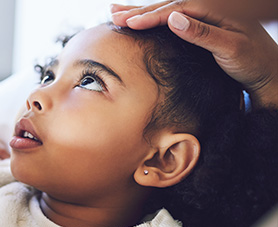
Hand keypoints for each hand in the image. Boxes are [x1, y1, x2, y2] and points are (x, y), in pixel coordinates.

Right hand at [110, 1, 277, 108]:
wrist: (268, 71)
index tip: (129, 23)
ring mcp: (203, 15)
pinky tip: (141, 16)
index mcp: (215, 9)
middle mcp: (208, 7)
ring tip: (115, 11)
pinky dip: (153, 17)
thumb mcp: (230, 48)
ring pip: (166, 10)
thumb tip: (173, 19)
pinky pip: (172, 17)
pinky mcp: (200, 26)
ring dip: (140, 11)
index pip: (176, 8)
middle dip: (138, 11)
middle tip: (113, 16)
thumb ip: (202, 33)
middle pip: (166, 5)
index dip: (150, 15)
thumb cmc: (252, 61)